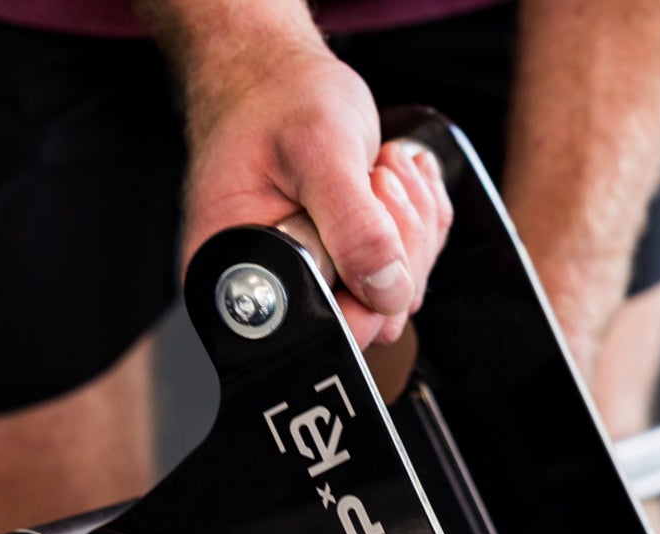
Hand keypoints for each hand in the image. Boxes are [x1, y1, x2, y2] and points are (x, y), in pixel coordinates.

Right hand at [178, 40, 451, 346]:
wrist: (276, 78)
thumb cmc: (277, 102)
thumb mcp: (319, 150)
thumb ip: (353, 224)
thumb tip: (386, 290)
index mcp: (241, 276)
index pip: (319, 329)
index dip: (365, 290)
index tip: (372, 208)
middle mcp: (277, 291)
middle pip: (370, 317)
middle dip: (395, 243)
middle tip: (377, 178)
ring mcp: (319, 282)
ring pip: (398, 293)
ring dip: (411, 225)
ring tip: (381, 169)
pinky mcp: (350, 265)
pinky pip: (409, 269)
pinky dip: (418, 219)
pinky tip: (392, 178)